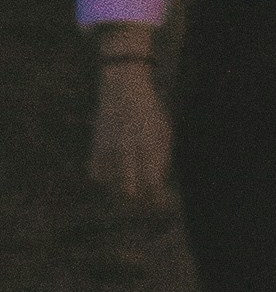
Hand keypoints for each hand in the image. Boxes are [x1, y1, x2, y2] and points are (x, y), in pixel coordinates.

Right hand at [88, 65, 169, 209]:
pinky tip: (114, 174)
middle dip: (139, 202)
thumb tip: (157, 186)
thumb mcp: (164, 133)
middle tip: (146, 199)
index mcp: (149, 146)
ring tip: (131, 183)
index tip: (162, 201)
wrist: (123, 89)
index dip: (157, 198)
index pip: (152, 184)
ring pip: (111, 185)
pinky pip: (96, 174)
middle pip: (129, 191)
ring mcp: (108, 149)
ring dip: (122, 190)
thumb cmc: (150, 113)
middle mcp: (126, 150)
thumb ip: (162, 159)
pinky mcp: (95, 146)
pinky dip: (105, 179)